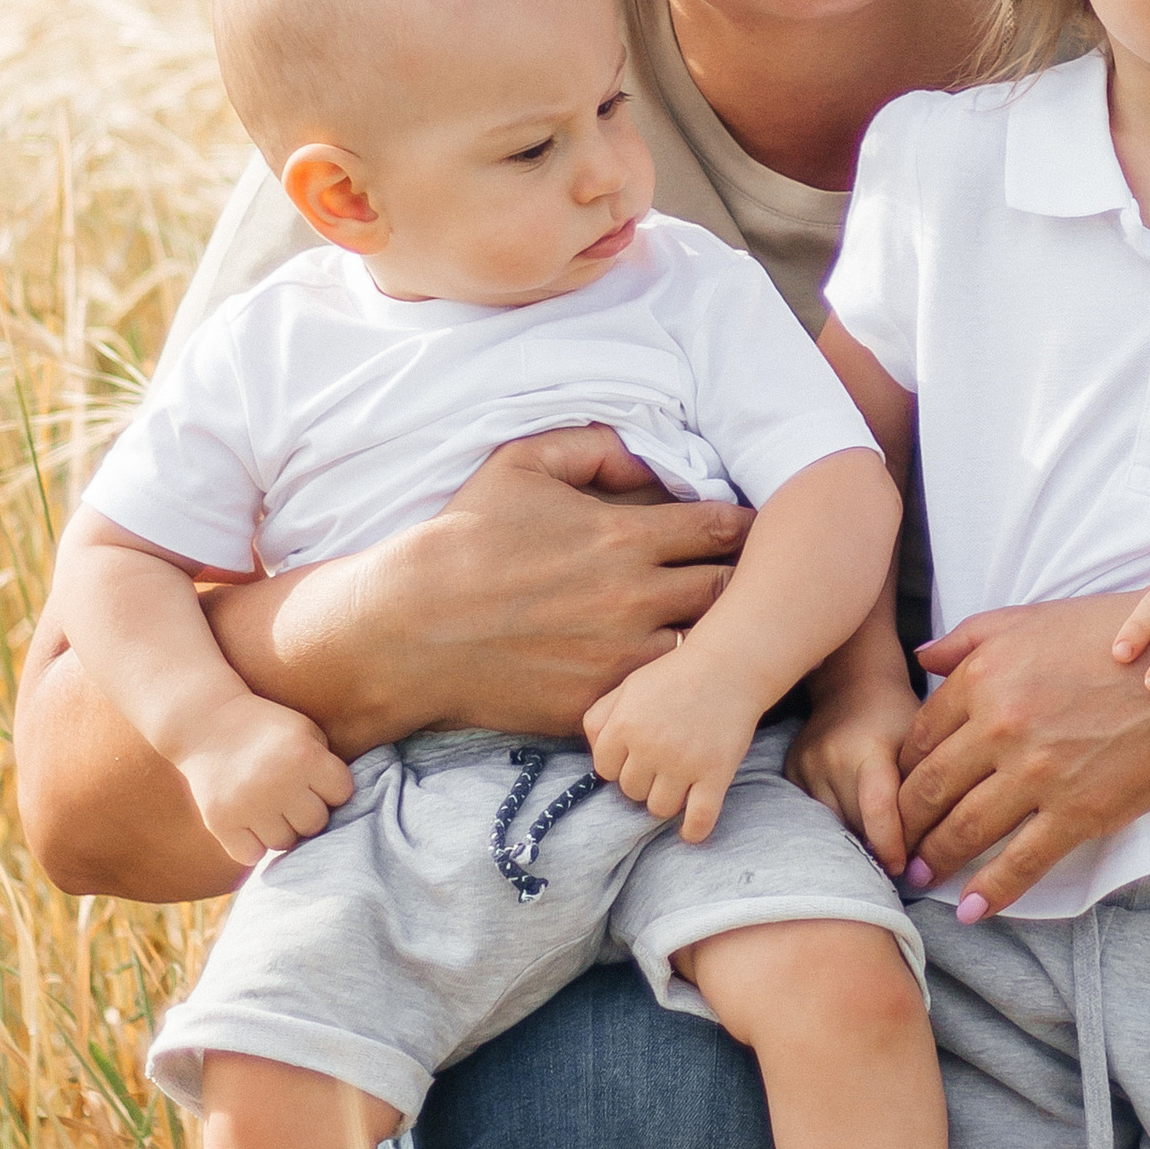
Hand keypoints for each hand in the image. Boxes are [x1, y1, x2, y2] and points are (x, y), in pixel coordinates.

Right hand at [174, 697, 355, 870]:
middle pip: (315, 824)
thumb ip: (327, 765)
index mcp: (304, 756)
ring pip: (284, 843)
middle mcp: (278, 783)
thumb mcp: (305, 731)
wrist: (206, 722)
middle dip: (307, 811)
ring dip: (281, 829)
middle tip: (290, 796)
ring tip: (270, 807)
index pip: (342, 794)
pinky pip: (252, 855)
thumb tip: (347, 811)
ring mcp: (247, 805)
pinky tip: (249, 822)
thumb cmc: (266, 729)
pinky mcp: (221, 822)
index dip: (331, 787)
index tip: (316, 779)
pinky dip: (252, 844)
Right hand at [211, 427, 751, 752]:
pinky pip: (659, 697)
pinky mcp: (598, 703)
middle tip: (742, 579)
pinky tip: (667, 674)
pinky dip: (670, 685)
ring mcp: (620, 659)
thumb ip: (591, 445)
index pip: (724, 529)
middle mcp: (635, 599)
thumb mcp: (519, 464)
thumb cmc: (462, 539)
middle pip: (731, 591)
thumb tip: (643, 453)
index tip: (740, 530)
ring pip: (705, 650)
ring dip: (713, 638)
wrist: (407, 629)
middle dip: (741, 582)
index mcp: (625, 537)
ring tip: (713, 630)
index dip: (741, 527)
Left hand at [583, 641, 761, 841]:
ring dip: (666, 800)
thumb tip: (595, 754)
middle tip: (661, 763)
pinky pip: (699, 819)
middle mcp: (650, 747)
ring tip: (678, 783)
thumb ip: (600, 718)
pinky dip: (693, 830)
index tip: (635, 755)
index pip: (605, 770)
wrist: (729, 666)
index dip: (618, 764)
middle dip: (643, 780)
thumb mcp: (628, 687)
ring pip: (659, 808)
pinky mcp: (716, 773)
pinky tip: (690, 829)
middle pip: (631, 791)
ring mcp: (684, 763)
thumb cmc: (675, 676)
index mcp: (625, 725)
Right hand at [789, 670, 922, 870]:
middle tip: (899, 858)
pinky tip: (851, 816)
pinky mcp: (790, 771)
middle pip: (856, 824)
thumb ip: (922, 789)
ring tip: (875, 836)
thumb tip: (925, 848)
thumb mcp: (919, 745)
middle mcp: (831, 758)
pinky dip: (835, 822)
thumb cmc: (896, 717)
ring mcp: (806, 765)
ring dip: (855, 835)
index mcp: (869, 749)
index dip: (890, 845)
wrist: (852, 684)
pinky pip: (814, 814)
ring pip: (833, 824)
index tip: (903, 868)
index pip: (878, 808)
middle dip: (877, 844)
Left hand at [894, 595, 1149, 917]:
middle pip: (930, 788)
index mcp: (986, 676)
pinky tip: (971, 909)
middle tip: (890, 847)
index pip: (920, 736)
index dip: (901, 772)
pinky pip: (1021, 861)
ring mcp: (1039, 773)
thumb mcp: (1037, 618)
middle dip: (903, 825)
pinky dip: (990, 891)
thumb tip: (921, 656)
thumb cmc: (1117, 639)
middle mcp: (1002, 725)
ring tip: (917, 878)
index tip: (895, 793)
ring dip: (933, 861)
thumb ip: (972, 638)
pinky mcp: (1078, 811)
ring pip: (965, 829)